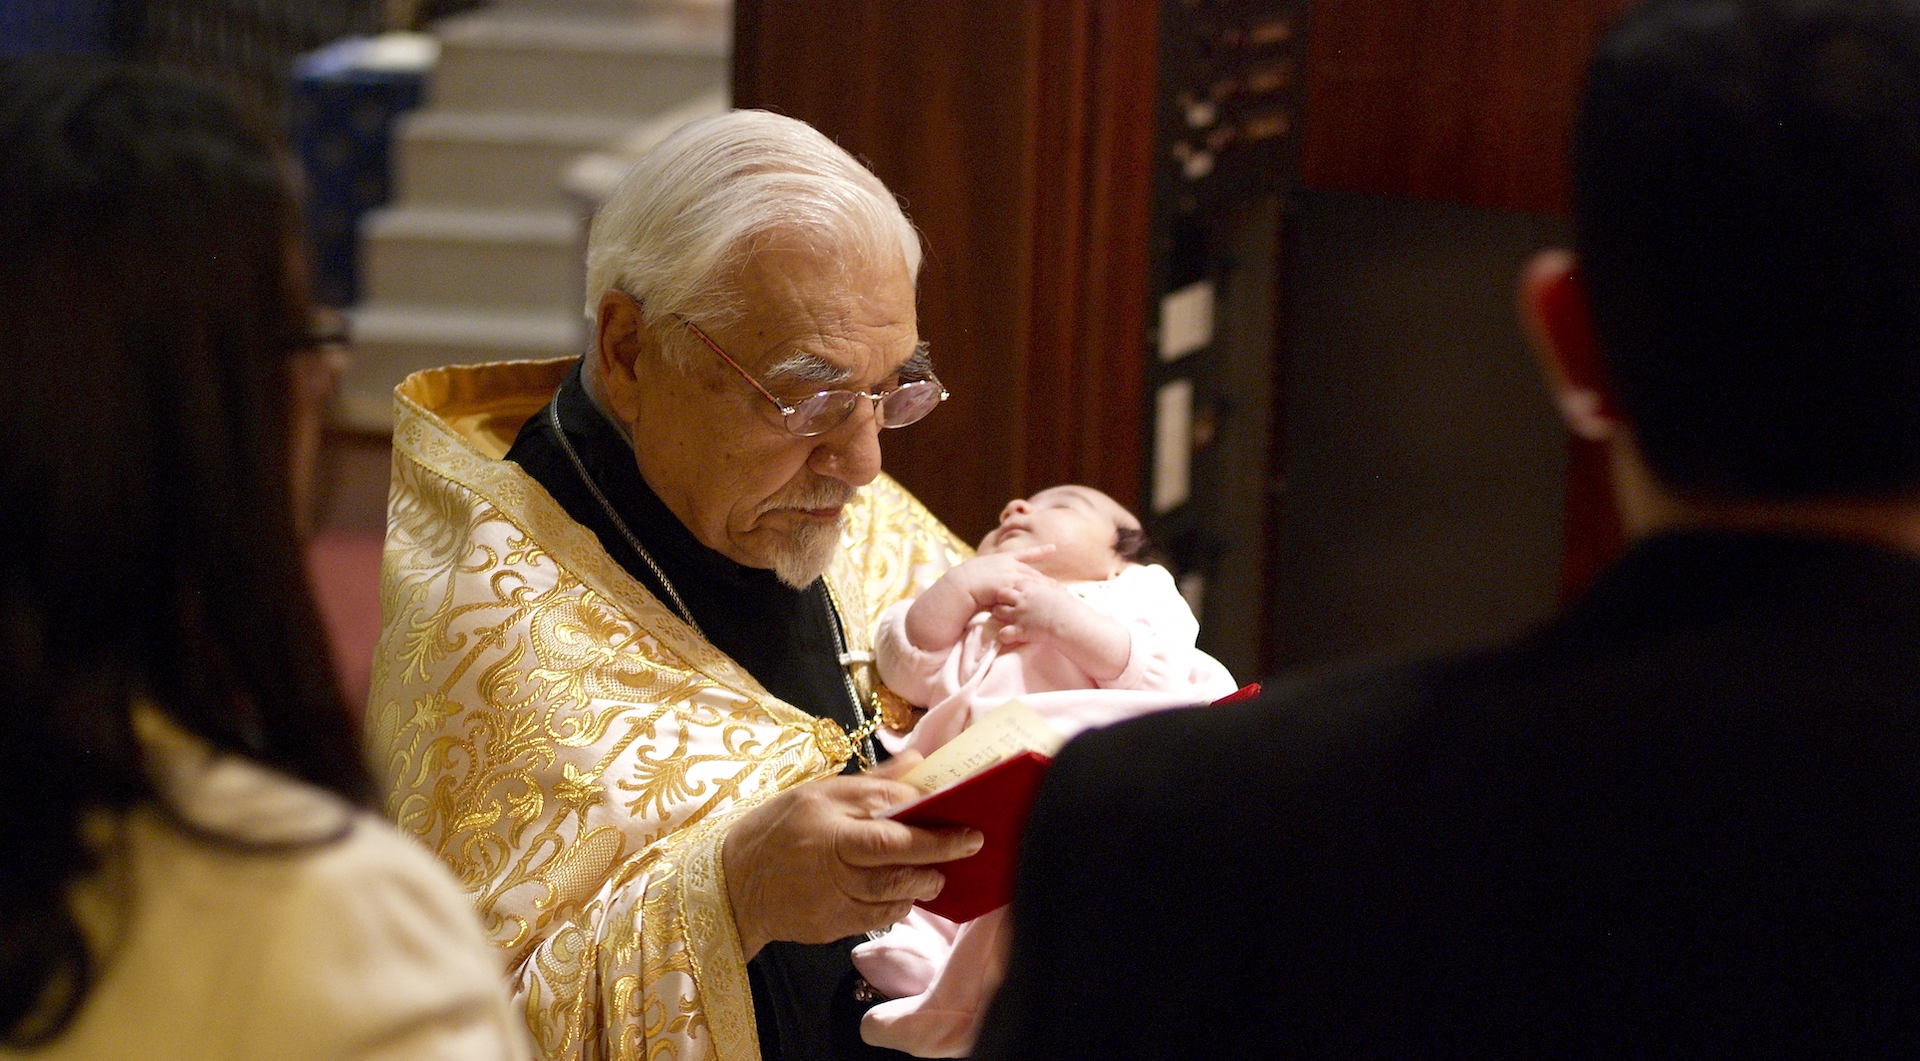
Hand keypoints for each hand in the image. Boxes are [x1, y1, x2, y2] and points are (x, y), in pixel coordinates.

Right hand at [722, 753, 983, 958]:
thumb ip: (872, 783)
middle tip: (969, 844)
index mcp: (825, 816)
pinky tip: (904, 893)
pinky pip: (879, 917)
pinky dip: (899, 905)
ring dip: (923, 881)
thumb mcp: (816, 793)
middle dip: (938, 852)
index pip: (887, 817)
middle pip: (895, 856)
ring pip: (893, 892)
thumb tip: (922, 761)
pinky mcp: (831, 925)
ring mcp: (830, 895)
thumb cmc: (777, 830)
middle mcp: (829, 856)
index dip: (929, 821)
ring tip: (937, 873)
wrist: (731, 885)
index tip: (964, 820)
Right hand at [944, 547, 1056, 608]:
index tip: (1054, 547)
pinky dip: (1035, 599)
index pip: (1026, 554)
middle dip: (1048, 582)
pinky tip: (1045, 604)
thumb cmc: (966, 580)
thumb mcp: (981, 570)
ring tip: (1060, 596)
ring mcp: (1009, 576)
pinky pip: (1025, 594)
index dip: (1041, 551)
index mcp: (1003, 558)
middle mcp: (1009, 565)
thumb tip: (993, 580)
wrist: (959, 583)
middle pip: (1034, 574)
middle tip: (1062, 588)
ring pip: (1033, 584)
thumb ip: (992, 573)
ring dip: (1046, 591)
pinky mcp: (1008, 587)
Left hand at [988, 575, 1082, 646]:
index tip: (1017, 596)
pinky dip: (1005, 635)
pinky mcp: (1020, 630)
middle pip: (1001, 594)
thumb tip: (1060, 588)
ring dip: (1000, 616)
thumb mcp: (1061, 593)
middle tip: (1007, 607)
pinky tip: (1010, 636)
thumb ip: (1055, 590)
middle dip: (1002, 600)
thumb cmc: (1069, 607)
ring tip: (1005, 621)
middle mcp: (1022, 599)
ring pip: (997, 611)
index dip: (1014, 590)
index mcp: (1031, 587)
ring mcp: (1019, 614)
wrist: (1069, 621)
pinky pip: (1003, 633)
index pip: (1014, 583)